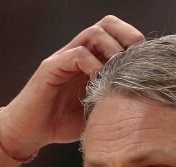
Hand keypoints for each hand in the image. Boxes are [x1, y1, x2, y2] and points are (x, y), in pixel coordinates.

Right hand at [0, 16, 144, 156]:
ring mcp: (64, 58)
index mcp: (91, 60)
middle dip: (127, 38)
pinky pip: (76, 54)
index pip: (116, 33)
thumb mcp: (97, 111)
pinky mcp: (51, 68)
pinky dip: (92, 65)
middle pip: (107, 25)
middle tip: (137, 62)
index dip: (133, 43)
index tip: (146, 63)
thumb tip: (146, 103)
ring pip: (93, 34)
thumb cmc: (61, 124)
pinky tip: (98, 82)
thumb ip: (115, 100)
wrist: (29, 133)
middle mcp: (78, 53)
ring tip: (118, 72)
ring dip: (112, 51)